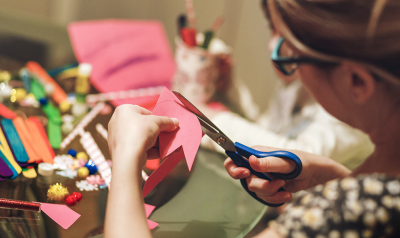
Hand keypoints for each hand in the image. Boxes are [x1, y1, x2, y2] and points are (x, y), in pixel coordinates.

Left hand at [108, 104, 177, 167]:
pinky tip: (161, 153)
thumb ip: (167, 121)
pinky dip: (150, 150)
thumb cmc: (138, 132)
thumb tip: (175, 122)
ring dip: (156, 143)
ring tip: (168, 146)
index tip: (165, 124)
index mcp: (124, 110)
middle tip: (168, 135)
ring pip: (142, 139)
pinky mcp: (122, 151)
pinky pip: (138, 148)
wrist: (128, 157)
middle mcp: (118, 122)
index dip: (156, 118)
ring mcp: (119, 138)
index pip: (143, 112)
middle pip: (144, 126)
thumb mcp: (157, 122)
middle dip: (158, 132)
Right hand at [224, 145, 350, 204]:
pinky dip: (275, 198)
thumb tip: (251, 161)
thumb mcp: (285, 162)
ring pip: (255, 191)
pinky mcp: (269, 188)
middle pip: (245, 180)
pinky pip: (264, 198)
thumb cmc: (301, 162)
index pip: (234, 158)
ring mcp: (262, 177)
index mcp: (256, 153)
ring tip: (285, 186)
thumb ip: (268, 163)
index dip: (234, 168)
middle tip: (276, 183)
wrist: (315, 175)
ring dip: (270, 192)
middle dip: (261, 185)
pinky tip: (287, 194)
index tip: (245, 174)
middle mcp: (256, 165)